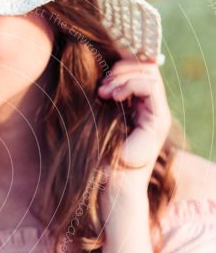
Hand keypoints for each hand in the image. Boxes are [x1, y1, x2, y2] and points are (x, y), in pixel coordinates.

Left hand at [97, 51, 171, 209]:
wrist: (111, 185)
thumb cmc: (99, 158)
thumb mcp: (98, 122)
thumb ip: (103, 101)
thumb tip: (94, 78)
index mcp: (139, 107)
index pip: (140, 71)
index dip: (122, 67)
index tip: (100, 80)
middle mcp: (152, 109)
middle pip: (147, 68)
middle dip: (122, 68)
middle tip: (102, 84)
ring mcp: (157, 115)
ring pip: (150, 74)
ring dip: (124, 76)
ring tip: (104, 91)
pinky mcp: (158, 122)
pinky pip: (151, 88)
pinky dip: (130, 85)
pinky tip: (113, 97)